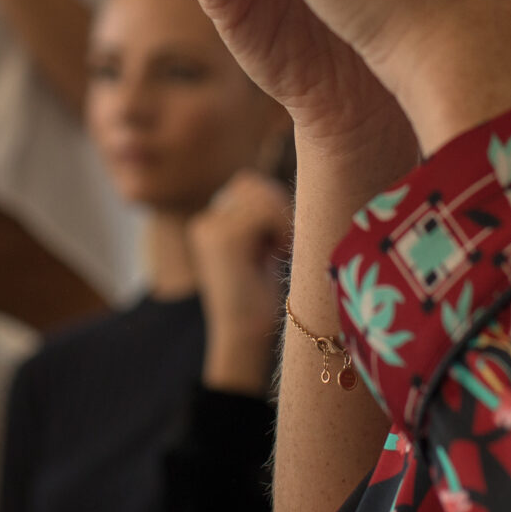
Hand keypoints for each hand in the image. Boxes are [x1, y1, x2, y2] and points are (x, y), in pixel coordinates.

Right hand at [186, 171, 293, 394]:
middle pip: (251, 183)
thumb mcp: (262, 246)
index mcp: (210, 221)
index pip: (247, 184)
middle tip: (279, 246)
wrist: (245, 335)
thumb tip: (306, 176)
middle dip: (275, 209)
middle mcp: (204, 221)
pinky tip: (274, 255)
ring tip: (276, 251)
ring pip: (259, 195)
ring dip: (278, 220)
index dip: (271, 203)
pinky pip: (262, 213)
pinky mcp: (221, 238)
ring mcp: (209, 228)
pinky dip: (278, 230)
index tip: (277, 240)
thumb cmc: (262, 295)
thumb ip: (264, 216)